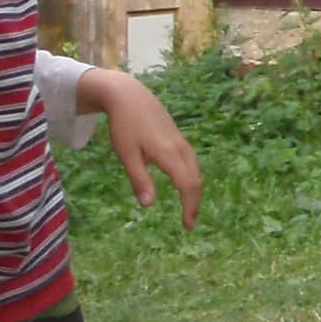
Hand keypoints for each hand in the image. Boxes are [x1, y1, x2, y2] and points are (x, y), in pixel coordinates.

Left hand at [78, 69, 201, 227]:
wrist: (129, 95)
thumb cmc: (124, 125)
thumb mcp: (127, 154)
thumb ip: (139, 179)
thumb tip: (149, 205)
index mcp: (168, 154)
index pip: (188, 185)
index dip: (190, 207)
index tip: (187, 226)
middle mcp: (180, 148)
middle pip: (196, 179)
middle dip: (194, 203)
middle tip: (189, 223)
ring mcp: (181, 142)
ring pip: (196, 170)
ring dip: (194, 191)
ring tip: (188, 207)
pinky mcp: (178, 138)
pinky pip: (191, 162)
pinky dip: (192, 178)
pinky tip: (184, 184)